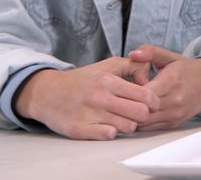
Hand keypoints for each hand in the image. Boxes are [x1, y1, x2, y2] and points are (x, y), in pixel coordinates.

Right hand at [13, 57, 158, 139]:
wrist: (46, 93)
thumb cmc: (83, 80)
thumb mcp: (109, 65)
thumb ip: (134, 66)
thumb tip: (149, 78)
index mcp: (108, 81)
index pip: (145, 95)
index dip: (154, 101)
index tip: (152, 103)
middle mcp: (99, 97)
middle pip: (140, 113)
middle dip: (144, 114)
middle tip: (138, 113)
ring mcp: (89, 115)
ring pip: (127, 126)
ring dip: (129, 124)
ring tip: (123, 118)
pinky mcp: (79, 129)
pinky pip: (109, 136)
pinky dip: (112, 132)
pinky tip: (109, 126)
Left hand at [127, 45, 200, 130]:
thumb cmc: (187, 70)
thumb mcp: (169, 56)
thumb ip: (150, 52)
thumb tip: (133, 54)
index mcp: (171, 81)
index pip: (143, 93)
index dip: (128, 92)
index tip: (122, 87)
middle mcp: (174, 100)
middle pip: (141, 110)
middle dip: (128, 106)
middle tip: (119, 100)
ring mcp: (175, 114)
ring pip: (144, 122)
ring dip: (133, 116)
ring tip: (126, 107)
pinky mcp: (174, 123)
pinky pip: (150, 127)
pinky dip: (140, 122)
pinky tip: (136, 113)